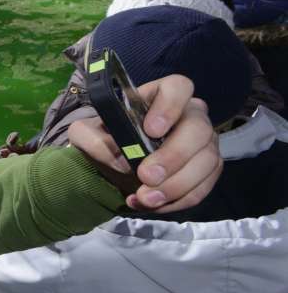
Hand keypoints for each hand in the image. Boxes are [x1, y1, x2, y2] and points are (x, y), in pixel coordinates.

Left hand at [68, 75, 220, 212]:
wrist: (113, 165)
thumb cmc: (104, 139)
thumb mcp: (85, 135)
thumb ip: (92, 140)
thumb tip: (120, 160)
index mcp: (161, 96)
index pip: (178, 87)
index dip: (170, 107)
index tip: (151, 130)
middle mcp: (189, 116)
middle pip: (199, 128)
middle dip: (174, 156)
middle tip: (146, 176)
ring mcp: (203, 143)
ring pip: (207, 160)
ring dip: (177, 185)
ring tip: (145, 198)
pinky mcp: (207, 171)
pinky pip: (203, 187)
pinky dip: (179, 201)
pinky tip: (152, 205)